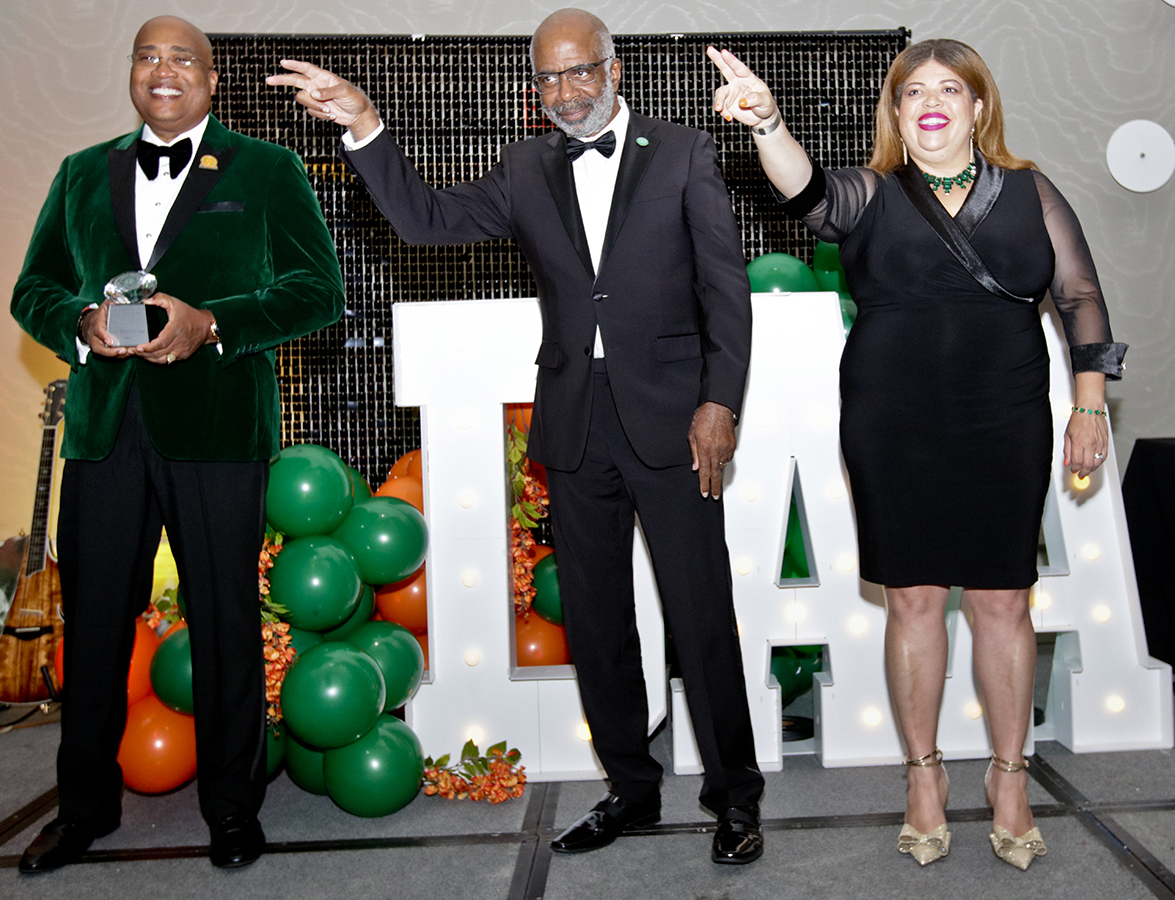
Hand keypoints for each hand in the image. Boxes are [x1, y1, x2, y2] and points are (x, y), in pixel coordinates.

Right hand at [80, 301, 131, 357]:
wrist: (88, 324)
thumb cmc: (99, 316)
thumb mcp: (104, 307)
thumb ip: (110, 302)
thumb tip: (117, 299)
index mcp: (96, 325)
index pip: (98, 331)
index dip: (103, 337)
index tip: (109, 342)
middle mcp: (95, 337)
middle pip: (98, 348)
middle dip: (110, 352)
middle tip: (123, 351)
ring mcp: (98, 344)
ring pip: (104, 353)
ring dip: (116, 355)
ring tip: (128, 353)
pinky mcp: (102, 349)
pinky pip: (109, 355)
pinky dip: (118, 356)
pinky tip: (128, 354)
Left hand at [135, 293, 213, 364]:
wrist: (206, 326)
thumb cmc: (190, 315)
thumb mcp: (175, 302)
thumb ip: (159, 298)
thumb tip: (146, 301)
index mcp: (175, 329)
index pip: (161, 342)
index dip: (149, 347)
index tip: (138, 347)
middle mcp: (179, 342)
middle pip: (159, 353)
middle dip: (144, 354)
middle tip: (132, 350)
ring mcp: (181, 350)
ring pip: (163, 359)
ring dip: (150, 358)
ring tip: (140, 354)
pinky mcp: (183, 355)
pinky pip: (168, 360)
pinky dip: (158, 360)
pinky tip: (150, 356)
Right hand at [266, 59, 380, 138]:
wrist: (357, 114)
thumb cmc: (354, 98)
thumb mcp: (344, 92)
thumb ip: (328, 91)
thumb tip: (313, 92)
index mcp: (322, 77)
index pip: (306, 69)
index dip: (295, 65)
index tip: (283, 62)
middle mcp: (315, 85)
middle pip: (295, 81)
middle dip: (282, 80)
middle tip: (269, 80)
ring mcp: (315, 97)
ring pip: (303, 100)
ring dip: (315, 107)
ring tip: (330, 111)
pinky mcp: (316, 108)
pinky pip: (310, 111)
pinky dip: (320, 115)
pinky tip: (331, 115)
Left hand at [689, 402, 736, 498]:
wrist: (719, 407)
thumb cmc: (704, 418)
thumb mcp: (692, 435)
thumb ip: (694, 453)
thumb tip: (695, 467)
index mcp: (705, 449)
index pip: (704, 472)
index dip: (704, 484)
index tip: (705, 493)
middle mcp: (716, 451)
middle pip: (716, 474)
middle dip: (715, 487)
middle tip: (715, 496)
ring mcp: (726, 449)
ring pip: (722, 466)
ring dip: (719, 474)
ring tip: (716, 481)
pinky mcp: (732, 445)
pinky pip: (728, 458)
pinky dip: (723, 462)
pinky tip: (720, 463)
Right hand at [706, 47, 778, 128]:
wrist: (762, 118)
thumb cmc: (766, 106)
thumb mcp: (765, 101)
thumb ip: (755, 99)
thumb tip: (742, 101)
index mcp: (749, 78)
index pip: (739, 68)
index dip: (731, 60)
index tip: (724, 52)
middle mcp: (738, 83)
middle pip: (726, 69)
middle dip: (717, 59)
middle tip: (710, 49)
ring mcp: (732, 93)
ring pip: (720, 93)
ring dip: (718, 101)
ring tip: (719, 109)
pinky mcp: (728, 104)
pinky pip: (721, 107)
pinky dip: (723, 113)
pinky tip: (729, 118)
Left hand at [1063, 409, 1108, 478]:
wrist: (1090, 409)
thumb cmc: (1078, 419)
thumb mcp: (1067, 435)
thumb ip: (1067, 450)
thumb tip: (1067, 462)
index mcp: (1079, 442)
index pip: (1077, 462)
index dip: (1074, 468)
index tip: (1073, 470)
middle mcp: (1090, 444)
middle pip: (1088, 465)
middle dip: (1084, 472)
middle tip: (1081, 474)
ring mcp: (1099, 443)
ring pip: (1097, 462)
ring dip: (1092, 469)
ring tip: (1087, 470)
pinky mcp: (1106, 441)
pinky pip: (1104, 456)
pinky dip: (1100, 462)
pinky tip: (1096, 463)